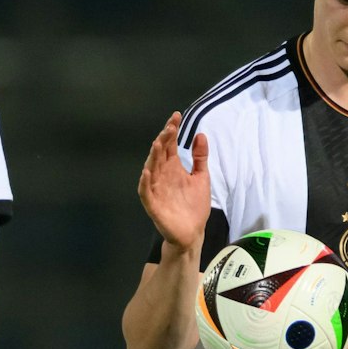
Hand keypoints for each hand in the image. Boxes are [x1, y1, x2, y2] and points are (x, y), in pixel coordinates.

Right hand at [137, 112, 210, 258]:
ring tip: (158, 143)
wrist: (193, 232)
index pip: (170, 145)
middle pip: (160, 154)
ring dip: (153, 157)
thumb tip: (200, 134)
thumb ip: (200, 157)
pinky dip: (145, 182)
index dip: (172, 131)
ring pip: (151, 169)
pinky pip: (146, 192)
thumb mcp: (201, 177)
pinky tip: (147, 172)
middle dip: (164, 140)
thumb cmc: (195, 205)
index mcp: (173, 168)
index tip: (177, 116)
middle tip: (170, 126)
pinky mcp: (153, 204)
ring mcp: (156, 189)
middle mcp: (162, 175)